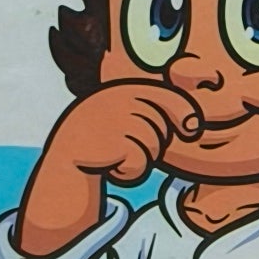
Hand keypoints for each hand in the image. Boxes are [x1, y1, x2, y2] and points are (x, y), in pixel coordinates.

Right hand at [14, 79, 201, 258]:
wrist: (65, 168)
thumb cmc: (105, 144)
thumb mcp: (130, 121)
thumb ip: (161, 114)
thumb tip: (194, 125)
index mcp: (119, 88)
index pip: (165, 94)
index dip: (183, 111)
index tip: (190, 127)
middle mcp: (112, 98)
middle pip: (162, 123)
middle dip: (154, 141)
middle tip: (128, 145)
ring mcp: (108, 120)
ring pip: (153, 144)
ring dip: (142, 158)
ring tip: (117, 154)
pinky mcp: (106, 143)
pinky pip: (140, 161)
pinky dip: (131, 171)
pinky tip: (111, 166)